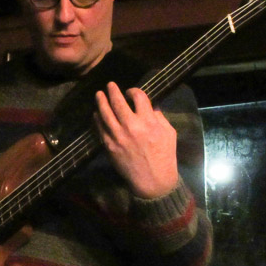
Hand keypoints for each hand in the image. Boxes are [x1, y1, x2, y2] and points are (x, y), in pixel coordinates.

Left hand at [94, 82, 178, 197]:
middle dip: (112, 91)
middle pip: (118, 102)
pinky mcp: (109, 146)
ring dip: (101, 102)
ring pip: (105, 113)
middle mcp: (131, 126)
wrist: (153, 180)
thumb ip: (159, 117)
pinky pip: (100, 128)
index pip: (138, 97)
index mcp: (148, 121)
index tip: (131, 92)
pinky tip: (96, 114)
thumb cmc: (164, 156)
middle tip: (110, 85)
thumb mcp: (169, 133)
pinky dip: (97, 119)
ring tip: (99, 95)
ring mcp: (118, 136)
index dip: (133, 91)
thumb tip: (149, 106)